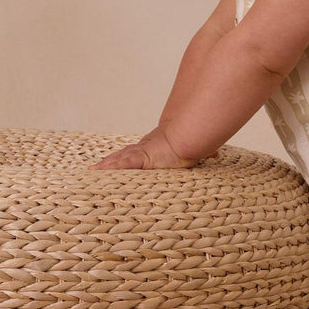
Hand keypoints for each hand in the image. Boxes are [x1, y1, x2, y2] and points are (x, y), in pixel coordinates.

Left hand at [88, 126, 218, 169]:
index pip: (137, 154)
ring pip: (118, 160)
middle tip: (96, 168)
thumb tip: (216, 153)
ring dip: (106, 166)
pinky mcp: (140, 158)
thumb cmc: (193, 140)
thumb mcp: (197, 151)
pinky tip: (96, 171)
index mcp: (156, 149)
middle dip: (111, 162)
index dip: (126, 157)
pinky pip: (120, 165)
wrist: (189, 136)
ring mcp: (141, 153)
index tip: (117, 161)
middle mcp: (145, 149)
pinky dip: (108, 168)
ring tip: (92, 171)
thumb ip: (205, 152)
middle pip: (123, 156)